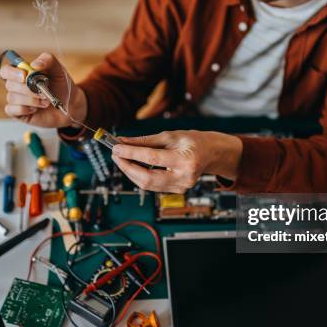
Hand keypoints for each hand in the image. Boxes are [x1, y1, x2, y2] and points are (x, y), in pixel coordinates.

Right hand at [0, 52, 86, 127]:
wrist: (71, 104)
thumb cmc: (62, 85)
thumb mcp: (58, 69)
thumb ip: (48, 60)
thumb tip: (34, 65)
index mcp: (22, 73)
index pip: (6, 70)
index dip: (12, 73)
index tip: (24, 76)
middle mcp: (17, 86)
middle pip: (9, 85)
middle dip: (28, 89)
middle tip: (44, 93)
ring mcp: (18, 100)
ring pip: (12, 98)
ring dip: (31, 100)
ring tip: (46, 101)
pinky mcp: (20, 113)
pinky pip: (11, 110)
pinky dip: (24, 109)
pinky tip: (35, 109)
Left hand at [111, 130, 242, 192]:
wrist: (210, 154)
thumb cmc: (192, 141)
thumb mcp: (170, 136)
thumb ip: (145, 140)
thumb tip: (122, 142)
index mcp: (185, 160)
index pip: (152, 158)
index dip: (131, 153)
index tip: (116, 147)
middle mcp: (184, 177)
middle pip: (147, 178)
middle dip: (127, 167)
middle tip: (116, 155)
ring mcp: (181, 187)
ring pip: (147, 185)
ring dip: (131, 172)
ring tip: (122, 158)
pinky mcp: (177, 191)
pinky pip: (153, 186)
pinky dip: (140, 176)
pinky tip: (134, 166)